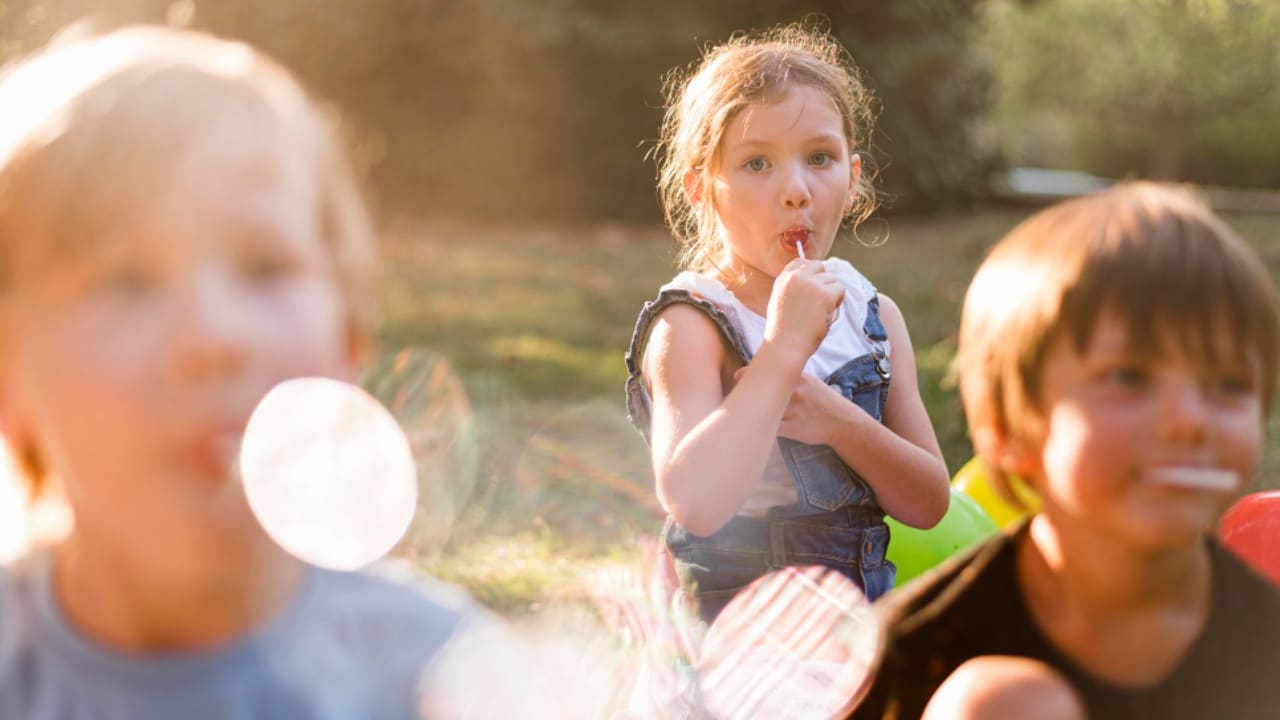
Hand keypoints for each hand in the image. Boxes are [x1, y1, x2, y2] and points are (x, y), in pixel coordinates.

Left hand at [732, 368, 858, 445]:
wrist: (842, 422)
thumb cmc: (822, 400)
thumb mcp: (809, 381)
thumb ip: (789, 375)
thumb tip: (766, 368)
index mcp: (798, 378)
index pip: (767, 371)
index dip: (748, 373)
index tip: (737, 376)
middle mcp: (795, 392)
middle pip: (761, 389)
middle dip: (745, 390)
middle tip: (735, 393)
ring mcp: (793, 411)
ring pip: (763, 409)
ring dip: (750, 410)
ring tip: (739, 409)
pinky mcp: (792, 429)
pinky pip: (769, 427)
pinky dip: (759, 426)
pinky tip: (752, 425)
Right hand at [762, 259, 844, 359]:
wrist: (786, 345)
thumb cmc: (783, 331)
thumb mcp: (780, 302)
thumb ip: (793, 288)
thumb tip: (813, 281)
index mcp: (782, 279)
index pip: (801, 262)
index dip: (811, 272)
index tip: (814, 284)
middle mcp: (795, 277)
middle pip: (820, 267)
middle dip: (824, 282)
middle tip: (821, 301)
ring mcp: (810, 284)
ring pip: (832, 280)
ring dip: (831, 295)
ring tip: (820, 312)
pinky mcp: (824, 294)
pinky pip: (840, 290)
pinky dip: (837, 302)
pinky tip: (826, 314)